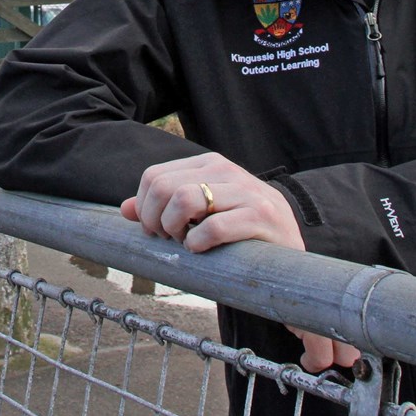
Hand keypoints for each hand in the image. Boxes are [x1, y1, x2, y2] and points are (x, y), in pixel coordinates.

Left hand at [119, 151, 303, 251]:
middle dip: (155, 220)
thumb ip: (164, 208)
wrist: (291, 249)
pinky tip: (202, 250)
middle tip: (169, 239)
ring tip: (186, 243)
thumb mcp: (201, 213)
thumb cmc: (240, 231)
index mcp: (208, 165)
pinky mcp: (260, 216)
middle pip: (164, 187)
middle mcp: (225, 171)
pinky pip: (213, 227)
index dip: (145, 207)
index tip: (155, 230)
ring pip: (184, 200)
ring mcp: (244, 191)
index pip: (154, 176)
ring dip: (175, 230)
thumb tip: (124, 209)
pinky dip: (198, 243)